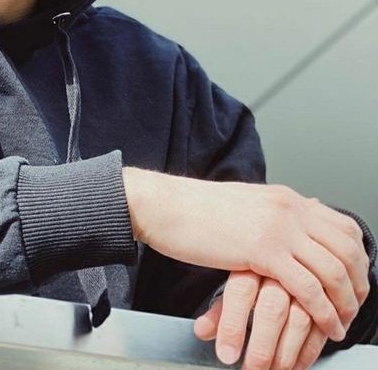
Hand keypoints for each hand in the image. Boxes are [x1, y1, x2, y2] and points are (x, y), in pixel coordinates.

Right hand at [122, 168, 370, 340]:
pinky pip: (308, 287)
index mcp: (285, 198)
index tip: (354, 281)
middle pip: (346, 248)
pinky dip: (324, 312)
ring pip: (334, 270)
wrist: (165, 205)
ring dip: (345, 303)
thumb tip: (287, 232)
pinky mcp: (263, 251)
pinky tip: (325, 326)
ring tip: (341, 324)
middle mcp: (289, 208)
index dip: (356, 258)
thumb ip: (271, 216)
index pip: (342, 225)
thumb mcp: (244, 205)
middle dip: (358, 283)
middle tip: (355, 307)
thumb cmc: (194, 208)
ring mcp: (278, 228)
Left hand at [194, 271, 327, 369]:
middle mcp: (279, 270)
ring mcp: (306, 281)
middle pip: (271, 309)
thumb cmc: (259, 272)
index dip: (232, 326)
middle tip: (253, 369)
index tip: (227, 355)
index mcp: (251, 263)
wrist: (296, 250)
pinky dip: (310, 351)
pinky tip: (296, 365)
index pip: (239, 293)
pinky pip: (322, 326)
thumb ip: (220, 310)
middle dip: (262, 347)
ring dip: (286, 353)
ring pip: (300, 319)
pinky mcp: (329, 296)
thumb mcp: (235, 288)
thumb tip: (201, 331)